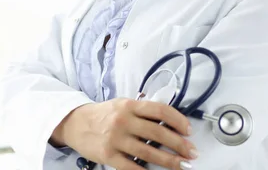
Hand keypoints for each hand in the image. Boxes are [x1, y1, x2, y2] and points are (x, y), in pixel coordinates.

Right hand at [53, 98, 197, 169]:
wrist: (76, 123)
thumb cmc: (104, 114)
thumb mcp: (123, 104)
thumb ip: (143, 110)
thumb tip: (169, 121)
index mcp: (130, 105)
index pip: (160, 111)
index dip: (178, 121)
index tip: (188, 130)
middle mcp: (124, 120)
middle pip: (158, 133)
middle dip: (179, 144)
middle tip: (191, 152)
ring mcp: (116, 139)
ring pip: (148, 152)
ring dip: (169, 161)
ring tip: (181, 165)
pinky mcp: (109, 155)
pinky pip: (132, 167)